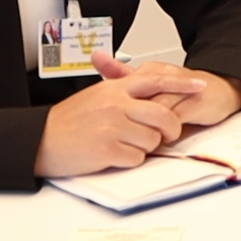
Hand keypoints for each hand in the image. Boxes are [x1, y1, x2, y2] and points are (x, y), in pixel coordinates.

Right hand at [32, 55, 204, 177]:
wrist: (40, 140)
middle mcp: (116, 104)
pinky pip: (136, 158)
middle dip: (171, 128)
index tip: (200, 85)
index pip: (156, 79)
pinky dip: (130, 160)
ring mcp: (112, 126)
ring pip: (152, 139)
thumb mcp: (96, 96)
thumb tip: (152, 96)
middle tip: (167, 135)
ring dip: (146, 147)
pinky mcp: (107, 149)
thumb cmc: (67, 121)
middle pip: (163, 115)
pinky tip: (114, 155)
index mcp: (114, 88)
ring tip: (125, 145)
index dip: (182, 83)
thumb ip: (122, 93)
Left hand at [92, 51, 240, 127]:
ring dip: (147, 127)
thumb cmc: (183, 90)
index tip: (104, 119)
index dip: (115, 106)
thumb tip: (97, 57)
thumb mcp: (150, 80)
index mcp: (152, 71)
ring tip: (141, 139)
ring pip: (156, 110)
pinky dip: (166, 131)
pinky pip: (176, 119)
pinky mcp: (196, 103)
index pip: (125, 87)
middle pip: (139, 100)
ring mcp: (181, 90)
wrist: (221, 89)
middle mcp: (165, 78)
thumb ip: (122, 73)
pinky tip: (161, 138)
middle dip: (130, 119)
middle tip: (118, 133)